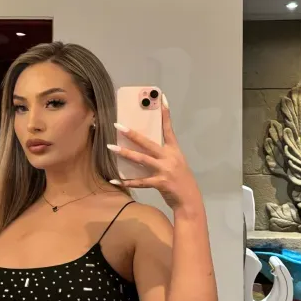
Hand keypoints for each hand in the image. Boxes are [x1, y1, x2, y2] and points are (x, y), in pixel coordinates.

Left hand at [108, 96, 201, 211]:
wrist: (189, 201)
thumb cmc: (181, 181)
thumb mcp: (176, 164)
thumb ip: (163, 155)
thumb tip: (144, 149)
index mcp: (174, 151)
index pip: (169, 129)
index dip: (165, 114)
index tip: (161, 99)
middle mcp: (169, 158)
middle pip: (148, 143)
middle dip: (132, 134)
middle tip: (118, 126)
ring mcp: (164, 170)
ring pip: (141, 159)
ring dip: (125, 153)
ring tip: (111, 147)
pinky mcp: (160, 183)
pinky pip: (139, 181)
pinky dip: (126, 181)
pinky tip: (114, 180)